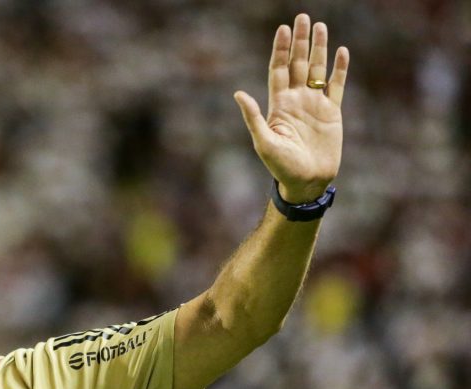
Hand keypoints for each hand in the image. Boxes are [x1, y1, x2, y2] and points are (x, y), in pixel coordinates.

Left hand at [234, 14, 349, 202]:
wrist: (307, 182)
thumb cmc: (281, 166)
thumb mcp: (264, 142)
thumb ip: (253, 117)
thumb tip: (237, 93)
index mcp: (278, 105)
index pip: (278, 70)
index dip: (280, 50)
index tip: (283, 29)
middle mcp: (296, 100)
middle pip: (298, 64)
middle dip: (300, 41)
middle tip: (302, 17)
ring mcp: (315, 105)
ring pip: (317, 69)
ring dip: (319, 49)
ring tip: (321, 27)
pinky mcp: (333, 113)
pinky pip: (337, 86)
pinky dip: (339, 69)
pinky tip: (341, 52)